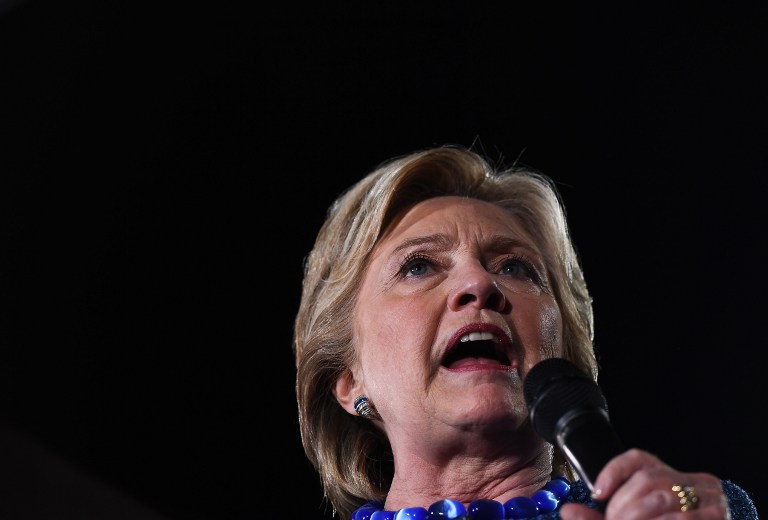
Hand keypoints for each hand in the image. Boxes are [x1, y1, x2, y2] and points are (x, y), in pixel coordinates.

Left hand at [559, 448, 730, 519]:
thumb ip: (601, 518)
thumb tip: (567, 511)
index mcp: (674, 477)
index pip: (639, 459)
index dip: (614, 471)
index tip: (596, 493)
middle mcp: (697, 484)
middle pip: (648, 480)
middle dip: (622, 506)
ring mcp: (712, 503)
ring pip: (661, 500)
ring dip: (635, 519)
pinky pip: (678, 519)